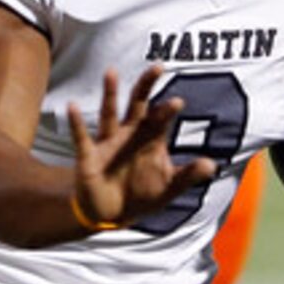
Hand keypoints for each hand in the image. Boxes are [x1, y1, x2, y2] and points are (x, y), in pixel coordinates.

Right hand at [65, 65, 216, 232]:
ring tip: (111, 72)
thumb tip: (212, 165)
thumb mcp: (168, 188)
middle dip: (146, 86)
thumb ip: (188, 176)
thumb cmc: (141, 195)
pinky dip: (76, 123)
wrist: (112, 215)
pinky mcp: (88, 157)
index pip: (160, 119)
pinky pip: (81, 138)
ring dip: (110, 94)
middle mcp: (129, 135)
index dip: (167, 110)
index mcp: (150, 139)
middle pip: (138, 104)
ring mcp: (108, 143)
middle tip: (157, 67)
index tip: (177, 102)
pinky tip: (71, 106)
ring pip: (109, 114)